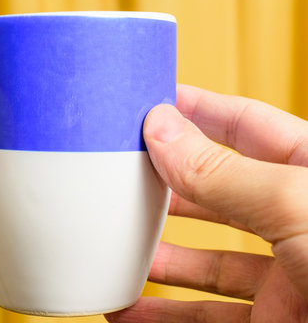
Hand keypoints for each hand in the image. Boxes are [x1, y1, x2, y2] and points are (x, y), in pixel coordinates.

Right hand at [106, 84, 307, 321]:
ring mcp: (287, 280)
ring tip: (114, 242)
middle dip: (168, 184)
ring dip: (157, 256)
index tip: (153, 102)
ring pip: (206, 260)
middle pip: (218, 194)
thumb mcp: (299, 208)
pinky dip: (163, 315)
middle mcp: (301, 225)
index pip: (249, 127)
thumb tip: (163, 130)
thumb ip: (224, 173)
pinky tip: (130, 308)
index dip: (201, 110)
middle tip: (121, 172)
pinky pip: (206, 317)